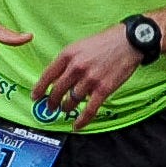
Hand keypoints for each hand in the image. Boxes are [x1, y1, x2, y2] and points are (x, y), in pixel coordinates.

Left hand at [32, 24, 146, 128]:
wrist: (130, 41)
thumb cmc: (106, 41)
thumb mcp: (81, 45)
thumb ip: (69, 60)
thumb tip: (59, 76)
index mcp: (68, 54)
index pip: (47, 75)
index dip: (39, 88)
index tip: (35, 96)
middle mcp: (76, 67)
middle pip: (57, 90)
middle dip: (51, 101)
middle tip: (50, 106)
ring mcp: (90, 79)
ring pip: (71, 100)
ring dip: (67, 107)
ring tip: (66, 109)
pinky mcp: (103, 89)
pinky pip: (89, 109)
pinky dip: (82, 120)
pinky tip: (77, 125)